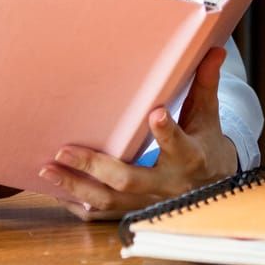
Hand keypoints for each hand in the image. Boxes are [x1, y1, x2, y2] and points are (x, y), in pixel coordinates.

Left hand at [37, 47, 238, 220]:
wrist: (211, 185)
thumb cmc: (204, 143)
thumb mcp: (207, 115)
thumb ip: (204, 84)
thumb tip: (216, 50)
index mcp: (189, 158)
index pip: (179, 145)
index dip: (167, 132)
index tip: (155, 113)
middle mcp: (166, 185)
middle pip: (129, 180)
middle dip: (95, 165)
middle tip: (65, 149)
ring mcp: (147, 202)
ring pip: (108, 201)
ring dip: (76, 186)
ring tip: (48, 168)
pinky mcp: (133, 211)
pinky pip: (102, 214)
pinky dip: (77, 204)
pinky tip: (55, 189)